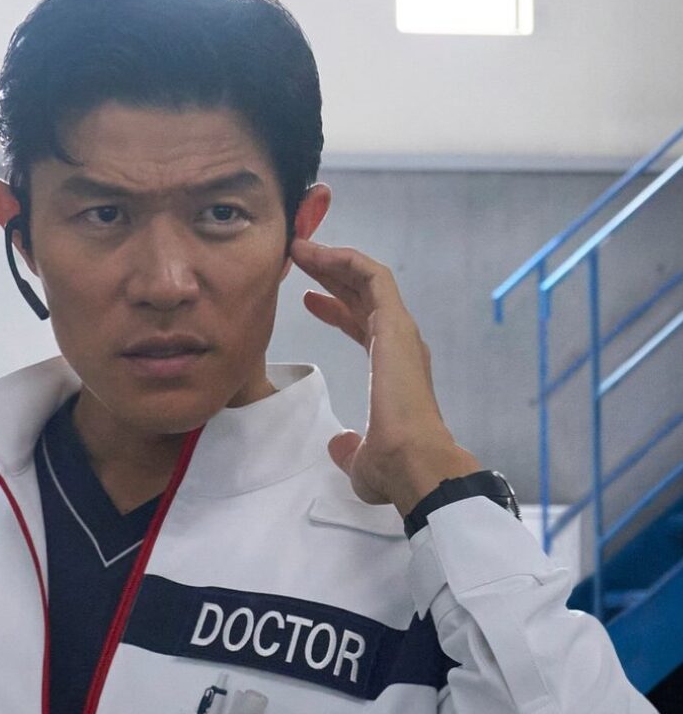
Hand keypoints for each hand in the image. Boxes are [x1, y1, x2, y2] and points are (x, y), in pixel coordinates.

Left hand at [290, 237, 480, 514]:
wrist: (415, 463)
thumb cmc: (393, 465)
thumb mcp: (360, 458)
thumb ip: (349, 448)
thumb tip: (339, 446)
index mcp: (393, 369)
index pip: (363, 326)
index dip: (335, 310)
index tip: (308, 300)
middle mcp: (400, 345)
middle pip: (362, 297)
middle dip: (331, 275)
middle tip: (299, 258)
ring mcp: (401, 331)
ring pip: (368, 280)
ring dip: (335, 261)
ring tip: (302, 248)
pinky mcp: (397, 323)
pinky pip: (375, 277)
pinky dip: (349, 261)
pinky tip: (322, 252)